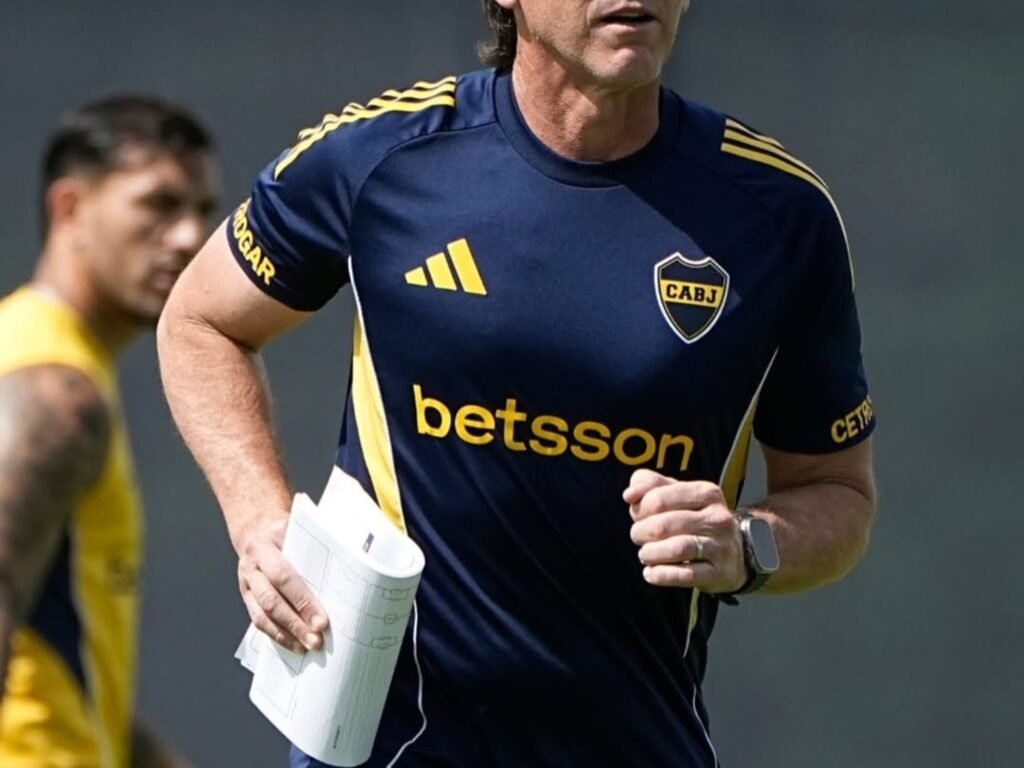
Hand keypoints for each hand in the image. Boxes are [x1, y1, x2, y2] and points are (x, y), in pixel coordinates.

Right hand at [236, 512, 328, 652]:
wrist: (255, 527)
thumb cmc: (283, 529)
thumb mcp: (297, 527)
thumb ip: (316, 542)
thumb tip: (354, 556)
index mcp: (266, 546)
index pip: (284, 576)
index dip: (303, 600)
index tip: (321, 620)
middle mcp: (252, 566)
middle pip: (272, 600)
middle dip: (296, 622)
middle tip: (317, 639)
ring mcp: (246, 584)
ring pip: (262, 615)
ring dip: (286, 634)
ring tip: (307, 647)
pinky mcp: (246, 597)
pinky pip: (257, 620)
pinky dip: (275, 635)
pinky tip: (293, 644)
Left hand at [623, 470, 746, 592]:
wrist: (736, 552)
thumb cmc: (695, 518)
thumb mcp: (677, 493)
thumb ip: (648, 485)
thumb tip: (629, 494)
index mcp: (706, 493)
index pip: (658, 498)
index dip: (639, 509)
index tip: (637, 516)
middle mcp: (716, 518)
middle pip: (664, 525)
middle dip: (641, 532)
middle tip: (638, 536)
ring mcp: (721, 546)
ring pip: (676, 549)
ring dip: (650, 553)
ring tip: (644, 554)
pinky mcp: (719, 572)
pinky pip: (685, 575)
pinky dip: (661, 575)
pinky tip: (651, 573)